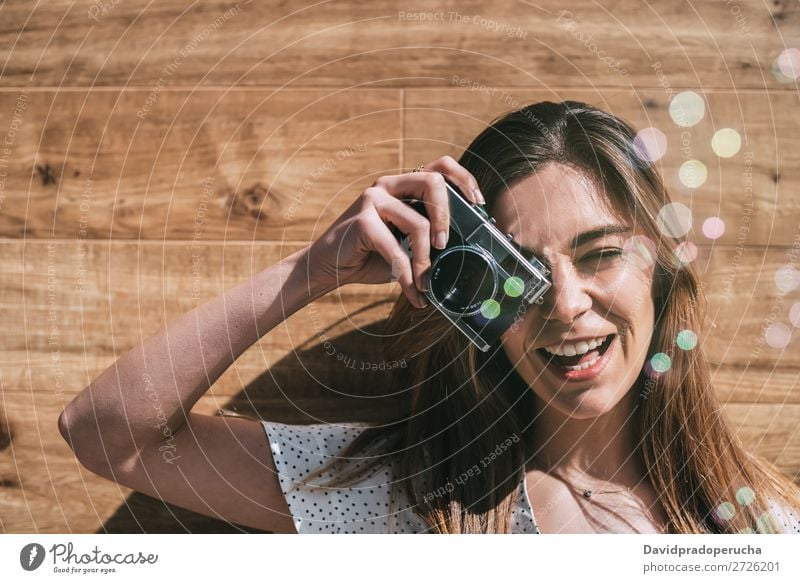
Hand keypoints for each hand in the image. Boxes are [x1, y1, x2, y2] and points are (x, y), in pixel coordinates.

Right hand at [305, 155, 484, 307]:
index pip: (440, 166)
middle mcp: (389, 185)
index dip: (464, 180)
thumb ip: (429, 239)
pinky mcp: (362, 220)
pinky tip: (412, 292)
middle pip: (433, 182)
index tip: (477, 205)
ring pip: (418, 223)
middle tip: (444, 245)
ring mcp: (373, 199)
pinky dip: (407, 276)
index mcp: (403, 186)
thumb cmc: (371, 256)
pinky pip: (396, 250)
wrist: (329, 267)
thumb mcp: (406, 244)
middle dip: (446, 217)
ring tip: (425, 282)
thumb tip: (465, 253)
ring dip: (425, 259)